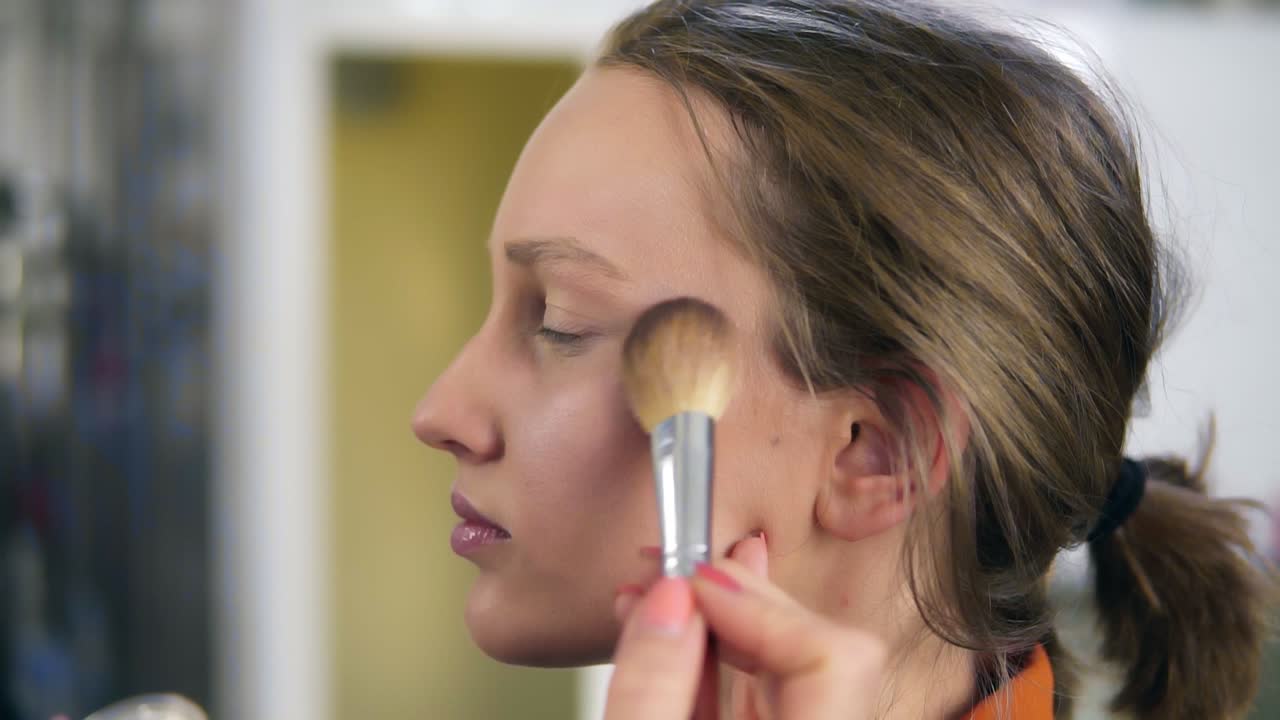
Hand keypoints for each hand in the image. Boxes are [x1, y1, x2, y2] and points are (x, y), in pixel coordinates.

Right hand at [605, 536, 886, 718]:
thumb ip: (652, 687)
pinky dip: (712, 655)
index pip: (834, 655)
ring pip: (785, 661)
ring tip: (658, 590)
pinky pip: (760, 689)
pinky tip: (671, 630)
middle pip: (814, 645)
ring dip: (719, 618)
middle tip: (671, 565)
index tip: (692, 579)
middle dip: (735, 596)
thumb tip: (667, 597)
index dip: (762, 603)